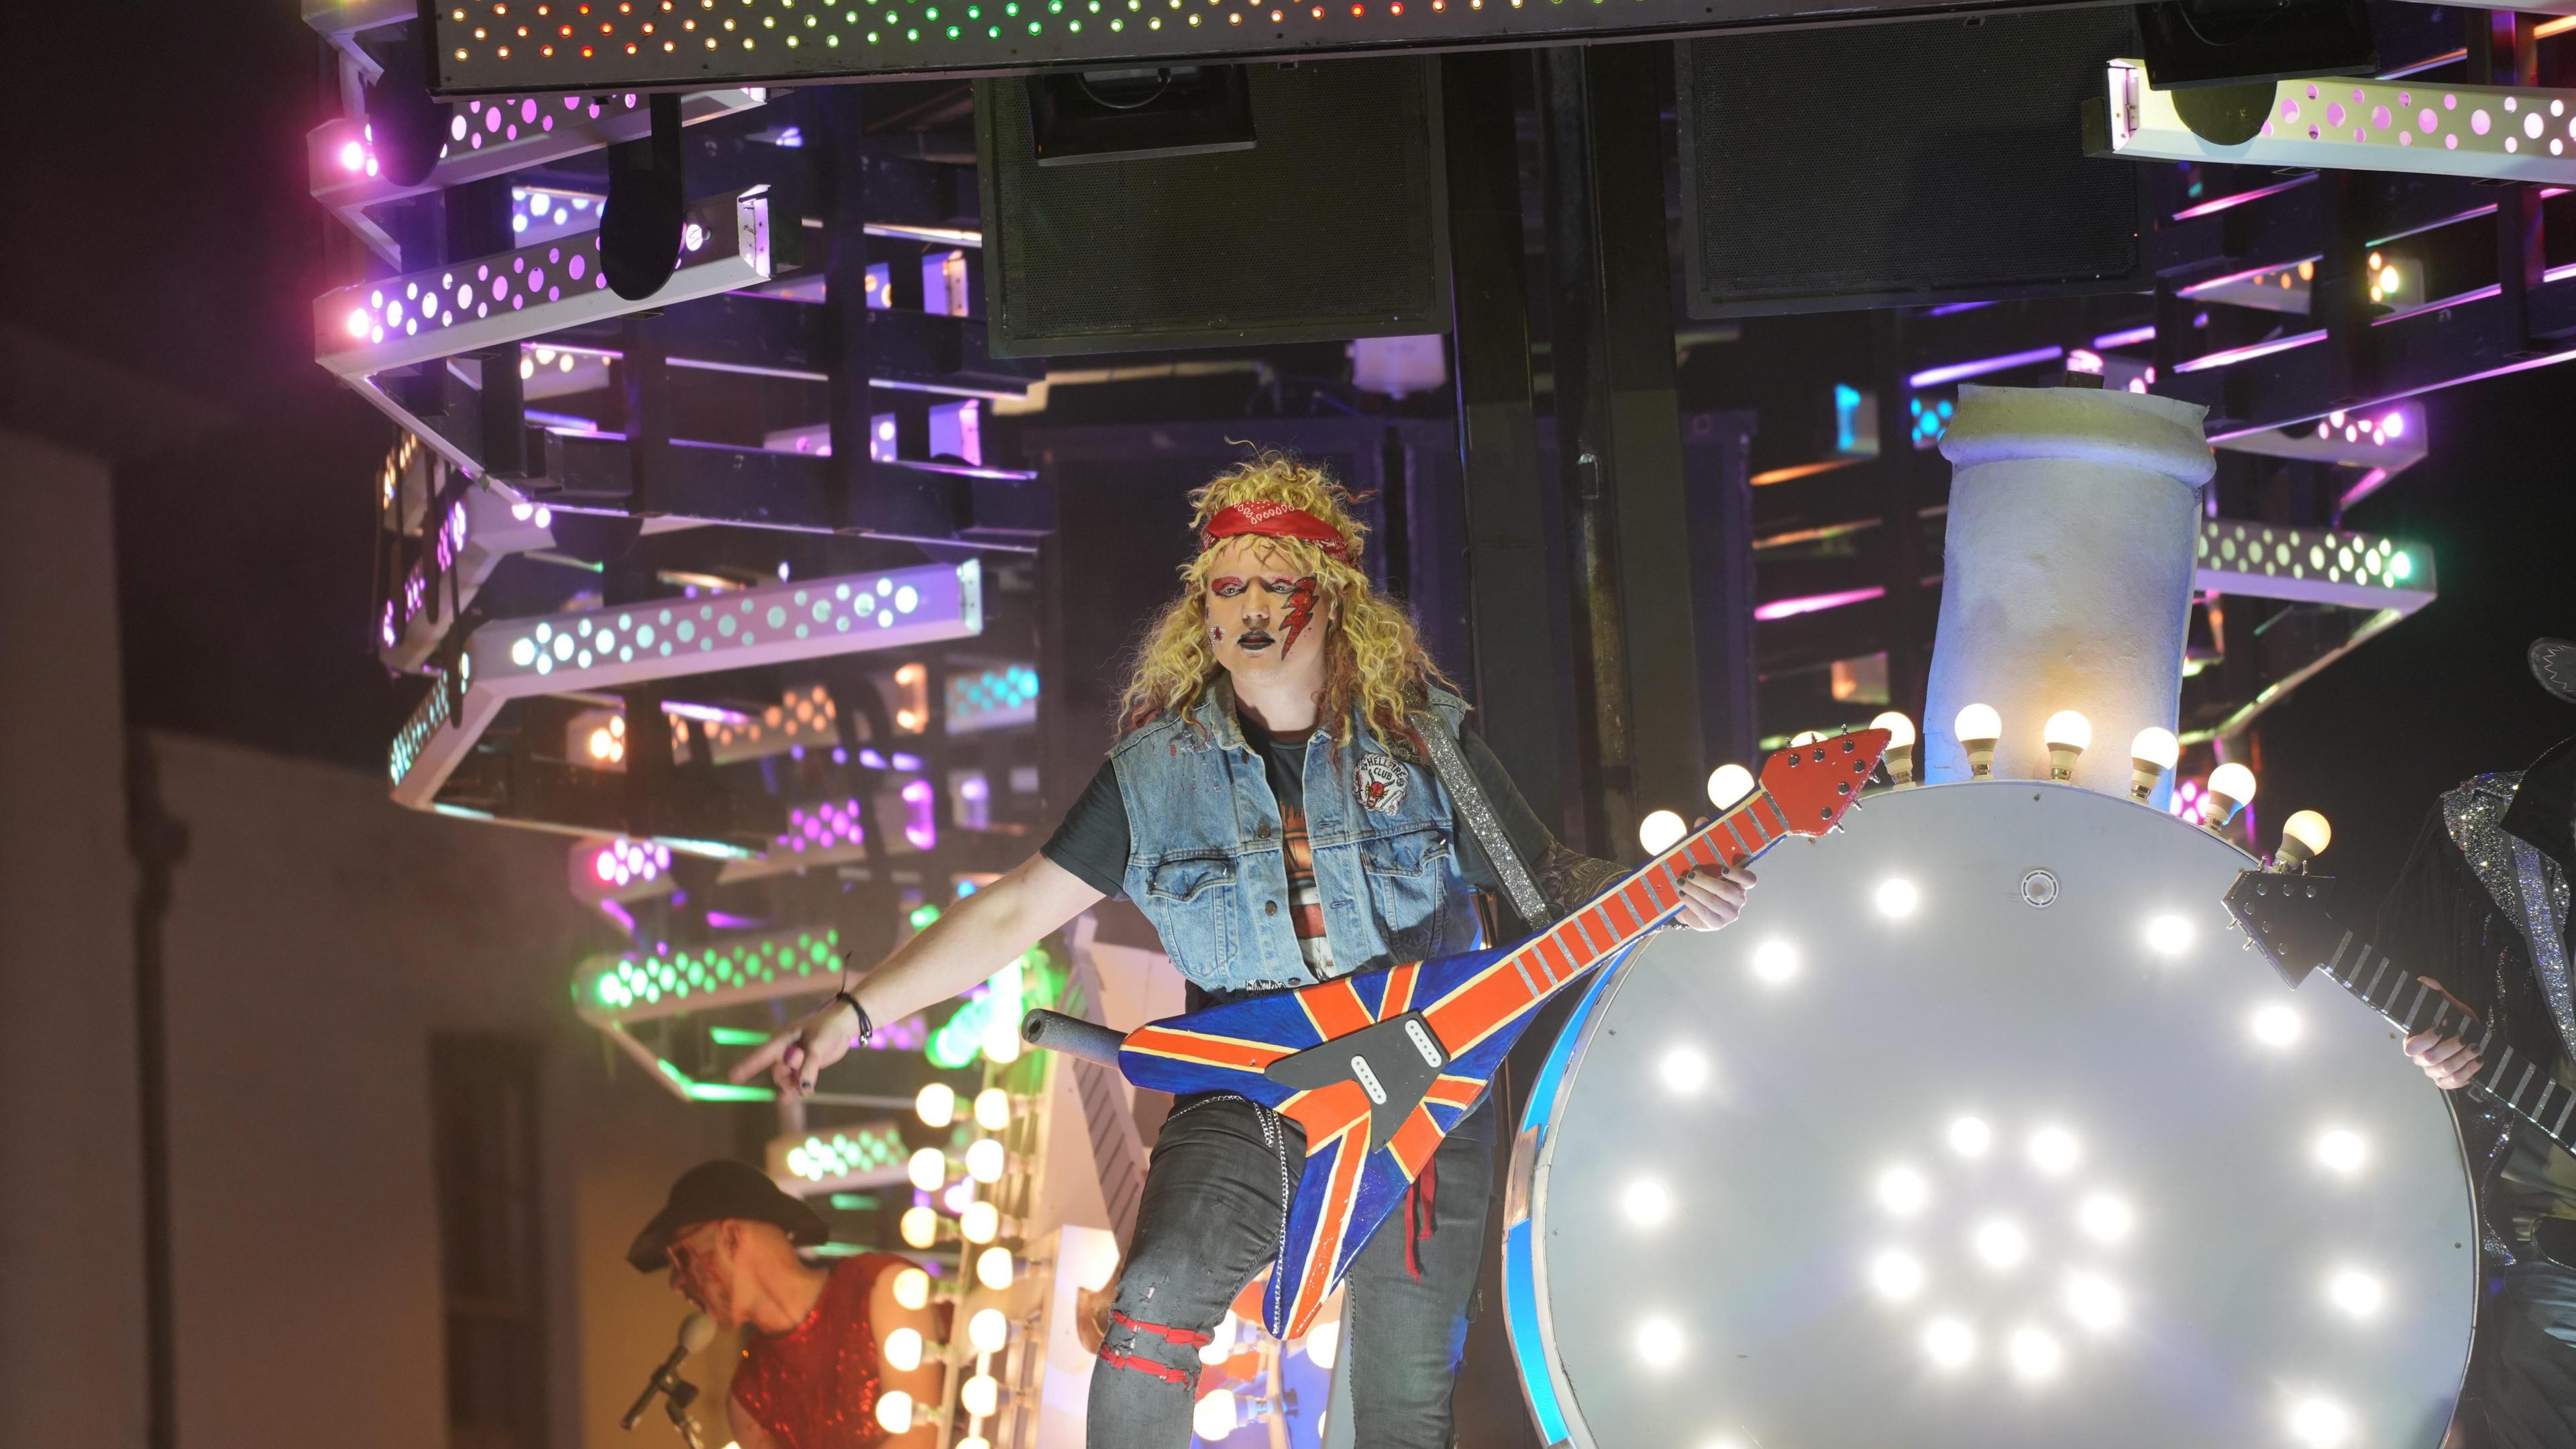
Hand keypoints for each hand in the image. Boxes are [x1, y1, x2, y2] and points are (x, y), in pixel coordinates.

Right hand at [729, 999, 861, 1095]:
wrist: (844, 1025)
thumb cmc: (828, 1028)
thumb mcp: (818, 1046)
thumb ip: (809, 1066)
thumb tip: (803, 1089)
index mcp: (782, 1039)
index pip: (761, 1055)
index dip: (747, 1067)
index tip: (732, 1078)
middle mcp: (784, 1050)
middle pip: (777, 1072)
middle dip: (787, 1080)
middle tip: (804, 1077)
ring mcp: (793, 1059)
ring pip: (786, 1079)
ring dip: (794, 1086)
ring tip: (807, 1090)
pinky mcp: (803, 1066)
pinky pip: (795, 1081)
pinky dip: (797, 1089)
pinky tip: (794, 1098)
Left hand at [1674, 863, 1753, 930]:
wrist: (1694, 912)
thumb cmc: (1704, 889)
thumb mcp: (1708, 877)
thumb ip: (1708, 870)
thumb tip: (1695, 867)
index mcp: (1741, 885)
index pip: (1749, 880)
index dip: (1738, 874)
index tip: (1724, 870)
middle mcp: (1739, 900)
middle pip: (1725, 889)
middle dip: (1704, 881)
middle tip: (1690, 875)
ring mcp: (1730, 914)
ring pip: (1712, 900)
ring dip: (1694, 890)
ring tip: (1681, 883)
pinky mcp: (1718, 923)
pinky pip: (1703, 911)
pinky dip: (1691, 901)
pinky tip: (1682, 895)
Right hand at [2400, 975, 2482, 1089]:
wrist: (2475, 1042)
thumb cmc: (2459, 1025)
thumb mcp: (2452, 1008)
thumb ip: (2438, 995)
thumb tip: (2423, 980)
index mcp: (2415, 1041)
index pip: (2410, 1047)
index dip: (2424, 1040)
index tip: (2440, 1028)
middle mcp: (2421, 1059)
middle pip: (2430, 1059)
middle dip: (2450, 1048)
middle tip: (2466, 1038)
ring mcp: (2433, 1073)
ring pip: (2445, 1070)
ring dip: (2463, 1058)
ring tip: (2477, 1047)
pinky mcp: (2446, 1083)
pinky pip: (2456, 1081)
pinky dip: (2469, 1072)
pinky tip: (2479, 1061)